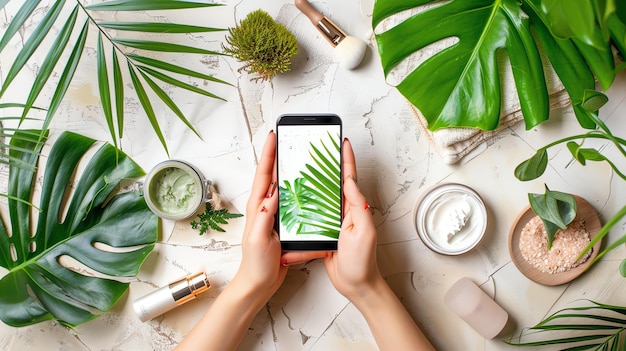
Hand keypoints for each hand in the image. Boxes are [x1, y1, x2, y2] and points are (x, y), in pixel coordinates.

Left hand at [175, 131, 287, 350]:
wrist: (259, 282)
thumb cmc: (256, 263)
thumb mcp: (258, 238)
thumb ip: (264, 215)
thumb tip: (274, 191)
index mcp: (257, 207)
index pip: (264, 175)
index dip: (269, 154)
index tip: (274, 136)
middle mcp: (264, 208)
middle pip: (272, 175)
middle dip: (278, 155)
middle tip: (287, 139)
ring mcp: (273, 215)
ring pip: (282, 187)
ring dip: (288, 170)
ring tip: (298, 156)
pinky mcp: (282, 224)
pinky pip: (290, 202)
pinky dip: (296, 190)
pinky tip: (305, 187)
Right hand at [280, 138, 382, 299]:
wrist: (356, 285)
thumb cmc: (363, 261)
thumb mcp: (363, 231)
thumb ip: (358, 205)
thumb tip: (350, 181)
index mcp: (355, 207)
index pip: (349, 177)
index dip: (346, 158)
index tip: (342, 141)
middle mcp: (344, 211)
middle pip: (332, 183)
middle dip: (325, 165)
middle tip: (316, 148)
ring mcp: (333, 222)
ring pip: (319, 198)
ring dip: (311, 185)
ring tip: (300, 168)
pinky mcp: (323, 233)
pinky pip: (311, 217)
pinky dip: (303, 210)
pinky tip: (294, 202)